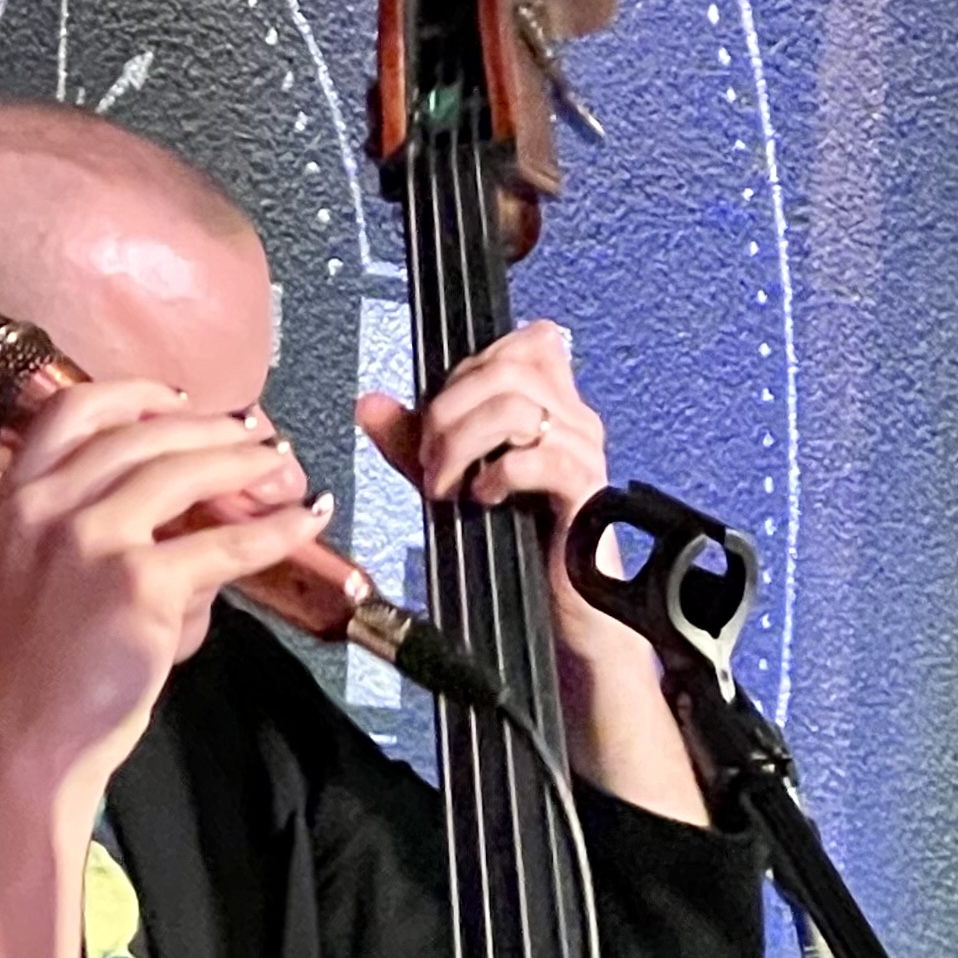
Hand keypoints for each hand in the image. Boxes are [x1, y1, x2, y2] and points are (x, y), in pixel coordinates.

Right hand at [0, 380, 323, 791]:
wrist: (14, 749)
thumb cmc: (20, 682)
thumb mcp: (22, 580)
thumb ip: (75, 533)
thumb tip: (174, 516)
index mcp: (10, 501)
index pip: (72, 411)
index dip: (133, 396)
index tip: (175, 401)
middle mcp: (45, 507)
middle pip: (143, 435)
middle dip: (209, 430)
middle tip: (250, 439)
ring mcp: (92, 540)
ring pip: (186, 471)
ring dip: (244, 462)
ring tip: (279, 469)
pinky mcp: (139, 584)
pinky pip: (227, 543)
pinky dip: (276, 529)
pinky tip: (304, 521)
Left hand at [358, 320, 705, 821]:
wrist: (563, 615)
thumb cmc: (517, 547)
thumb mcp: (453, 483)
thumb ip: (414, 441)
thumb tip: (371, 402)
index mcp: (551, 405)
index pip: (518, 343)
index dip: (465, 369)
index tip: (436, 418)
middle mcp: (574, 419)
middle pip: (507, 366)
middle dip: (448, 410)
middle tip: (429, 461)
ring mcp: (584, 452)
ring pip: (517, 406)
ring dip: (462, 443)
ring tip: (447, 485)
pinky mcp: (587, 492)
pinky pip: (540, 457)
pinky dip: (497, 474)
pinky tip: (482, 499)